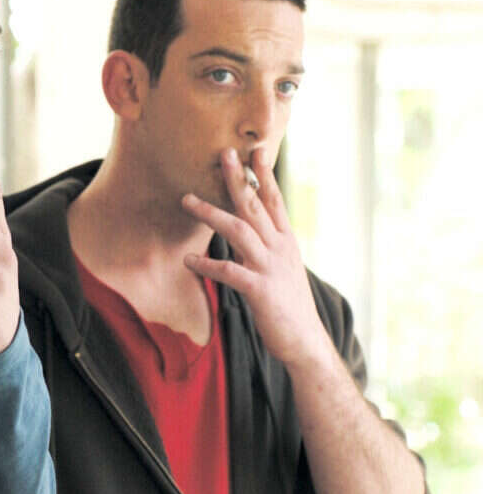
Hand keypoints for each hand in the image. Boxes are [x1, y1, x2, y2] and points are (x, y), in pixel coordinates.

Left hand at [181, 146, 331, 368]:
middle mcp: (280, 248)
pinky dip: (207, 264)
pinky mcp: (260, 290)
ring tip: (186, 200)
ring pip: (240, 230)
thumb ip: (265, 245)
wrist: (306, 343)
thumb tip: (246, 226)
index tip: (253, 150)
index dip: (264, 175)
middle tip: (223, 154)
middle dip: (239, 179)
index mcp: (285, 241)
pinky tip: (187, 260)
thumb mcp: (281, 267)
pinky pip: (230, 272)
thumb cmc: (287, 304)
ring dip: (211, 213)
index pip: (274, 200)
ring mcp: (271, 268)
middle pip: (257, 205)